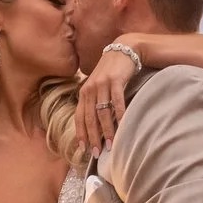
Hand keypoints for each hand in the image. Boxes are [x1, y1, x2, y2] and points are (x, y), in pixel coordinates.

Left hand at [79, 40, 137, 156]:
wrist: (124, 50)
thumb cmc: (111, 71)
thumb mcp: (98, 86)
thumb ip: (94, 101)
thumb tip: (95, 125)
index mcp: (83, 92)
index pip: (79, 117)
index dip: (81, 133)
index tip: (83, 149)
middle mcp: (90, 88)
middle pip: (89, 118)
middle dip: (92, 137)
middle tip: (97, 152)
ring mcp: (102, 84)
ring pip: (102, 112)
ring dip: (106, 130)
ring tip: (110, 144)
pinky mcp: (115, 80)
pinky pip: (117, 101)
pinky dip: (119, 115)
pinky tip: (123, 126)